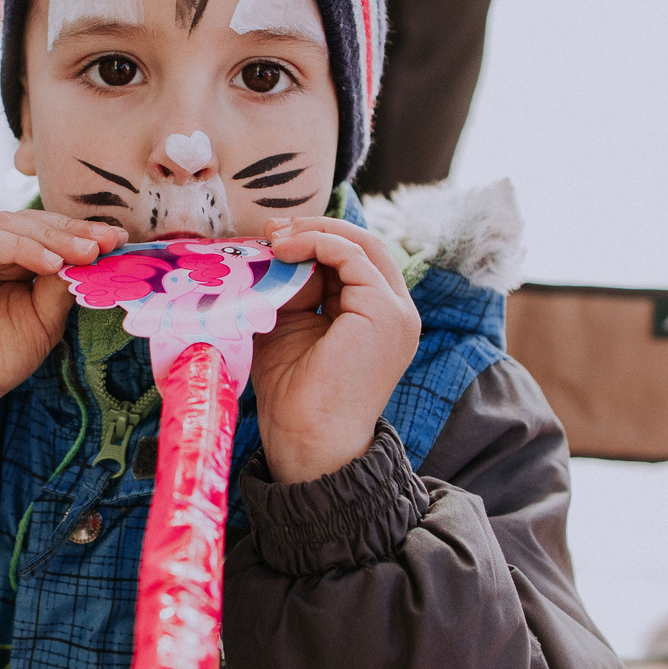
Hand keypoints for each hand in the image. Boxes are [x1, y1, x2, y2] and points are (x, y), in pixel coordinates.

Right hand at [0, 212, 124, 459]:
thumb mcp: (40, 319)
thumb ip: (59, 286)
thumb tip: (94, 254)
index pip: (40, 232)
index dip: (78, 234)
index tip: (119, 241)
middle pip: (26, 223)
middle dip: (71, 232)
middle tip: (110, 240)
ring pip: (7, 226)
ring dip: (52, 238)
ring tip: (87, 252)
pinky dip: (20, 248)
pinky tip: (52, 264)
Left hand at [252, 217, 420, 483]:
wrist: (307, 440)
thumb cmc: (294, 396)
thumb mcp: (289, 327)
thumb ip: (291, 290)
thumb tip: (277, 249)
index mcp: (377, 317)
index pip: (355, 260)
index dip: (317, 239)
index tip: (274, 236)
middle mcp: (395, 312)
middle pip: (363, 245)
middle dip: (315, 229)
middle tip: (271, 228)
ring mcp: (396, 312)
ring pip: (362, 245)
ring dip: (314, 233)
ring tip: (274, 237)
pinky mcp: (385, 313)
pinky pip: (353, 256)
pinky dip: (318, 243)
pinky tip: (286, 250)